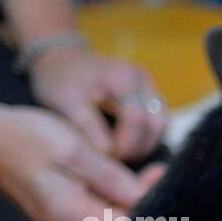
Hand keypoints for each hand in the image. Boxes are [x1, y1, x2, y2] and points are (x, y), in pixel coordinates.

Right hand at [0, 103, 163, 220]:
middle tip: (160, 172)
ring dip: (132, 200)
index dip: (151, 209)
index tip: (165, 182)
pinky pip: (97, 214)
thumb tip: (146, 198)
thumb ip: (112, 178)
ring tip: (150, 173)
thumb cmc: (25, 137)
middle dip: (144, 203)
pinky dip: (115, 198)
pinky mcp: (62, 216)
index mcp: (70, 216)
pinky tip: (126, 179)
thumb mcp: (74, 150)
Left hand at [29, 47, 167, 161]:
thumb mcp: (67, 101)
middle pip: (156, 124)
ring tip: (121, 153)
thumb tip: (108, 153)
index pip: (137, 120)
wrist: (62, 59)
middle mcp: (144, 81)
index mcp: (125, 78)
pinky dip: (145, 137)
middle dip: (138, 148)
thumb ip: (88, 126)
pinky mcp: (150, 96)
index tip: (107, 158)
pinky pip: (157, 123)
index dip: (126, 144)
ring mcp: (150, 87)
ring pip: (161, 125)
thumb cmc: (61, 79)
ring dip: (144, 144)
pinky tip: (125, 144)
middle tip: (116, 161)